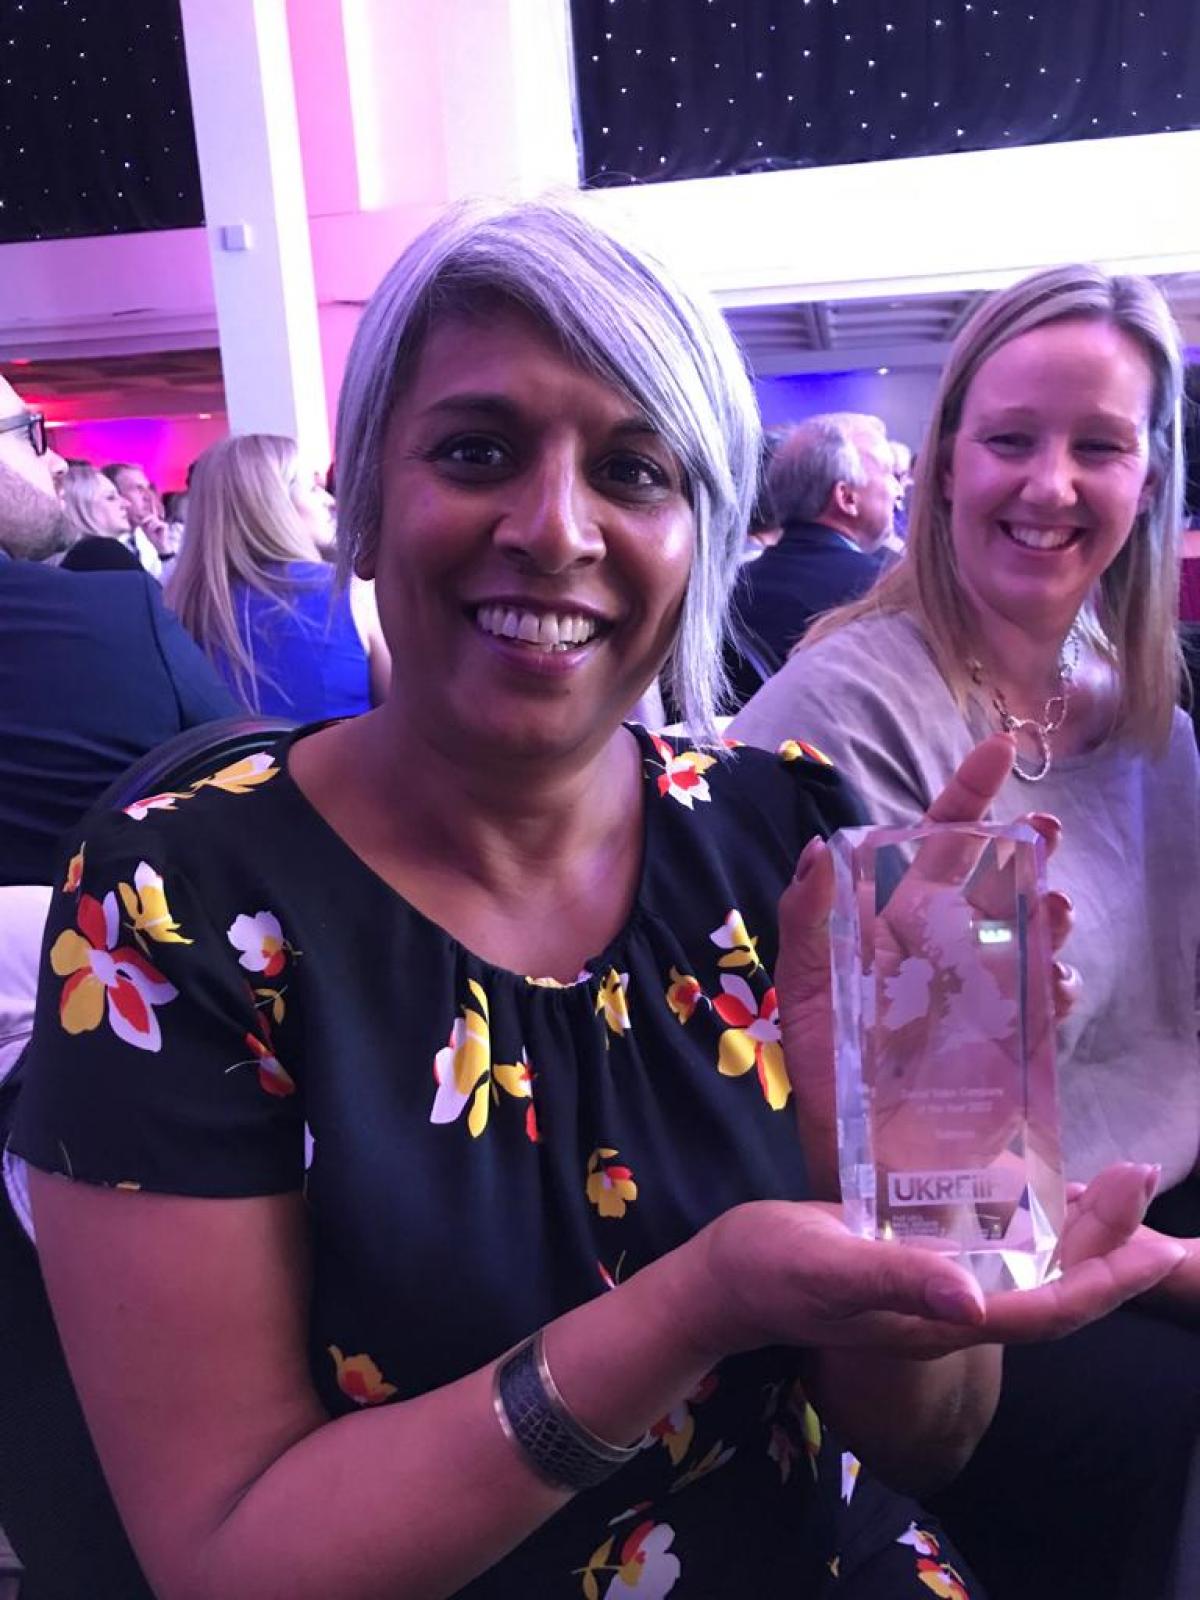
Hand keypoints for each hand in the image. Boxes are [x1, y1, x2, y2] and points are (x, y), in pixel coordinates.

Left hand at [142, 516, 179, 558]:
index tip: (140, 520)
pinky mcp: (165, 525)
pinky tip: (154, 531)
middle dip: (146, 519)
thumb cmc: (152, 538)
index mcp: (153, 522)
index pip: (148, 516)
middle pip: (151, 516)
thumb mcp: (145, 529)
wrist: (158, 544)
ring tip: (150, 530)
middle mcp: (158, 521)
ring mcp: (162, 523)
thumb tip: (134, 516)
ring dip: (150, 525)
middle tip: (142, 523)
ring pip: (154, 519)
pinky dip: (154, 527)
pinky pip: (158, 523)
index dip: (144, 516)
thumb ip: (142, 522)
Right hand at [680, 1163, 1183, 1364]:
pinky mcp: (920, 1263)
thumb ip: (898, 1282)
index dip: (1105, 1280)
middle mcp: (954, 1312)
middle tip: (1143, 1178)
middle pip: (1053, 1289)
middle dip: (1109, 1245)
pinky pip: (999, 1251)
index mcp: (941, 1322)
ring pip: (1033, 1271)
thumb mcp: (827, 1268)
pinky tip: (1050, 1195)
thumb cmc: (771, 1270)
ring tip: (1121, 1186)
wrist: (725, 1279)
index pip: (1047, 1311)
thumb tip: (975, 1304)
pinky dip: (1035, 1225)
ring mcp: (939, 1290)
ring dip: (1083, 1234)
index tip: (1154, 1242)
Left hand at [776, 734, 1074, 1195]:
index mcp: (896, 922)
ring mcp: (986, 992)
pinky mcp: (1012, 1042)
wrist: (856, 1154)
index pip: (934, 844)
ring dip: (1050, 914)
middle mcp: (948, 947)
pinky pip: (1047, 1003)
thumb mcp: (801, 992)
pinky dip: (1058, 986)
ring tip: (1053, 908)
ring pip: (1032, 934)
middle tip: (1044, 836)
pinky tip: (1052, 984)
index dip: (965, 796)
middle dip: (1028, 850)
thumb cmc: (824, 1069)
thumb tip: (820, 850)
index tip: (995, 749)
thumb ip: (806, 922)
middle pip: (999, 880)